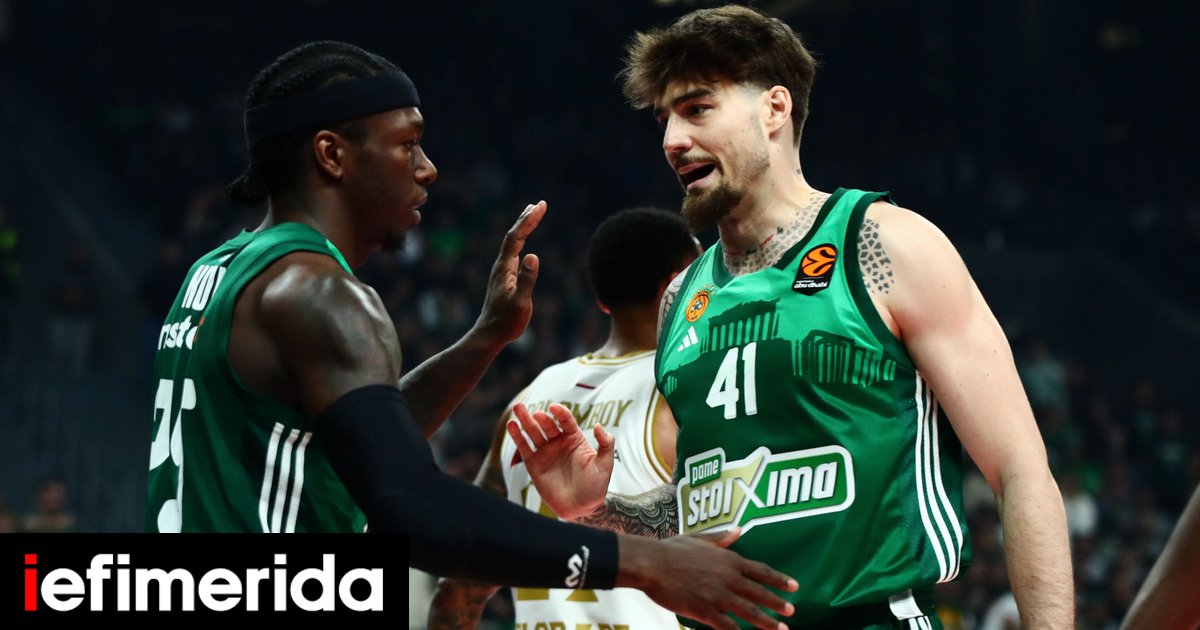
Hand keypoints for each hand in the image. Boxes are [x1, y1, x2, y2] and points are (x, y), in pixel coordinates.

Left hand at [473, 200, 545, 344]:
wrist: (490, 335)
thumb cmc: (506, 322)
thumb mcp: (520, 302)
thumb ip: (527, 280)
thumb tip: (533, 256)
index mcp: (505, 268)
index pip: (516, 237)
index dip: (528, 220)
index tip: (540, 206)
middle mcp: (502, 266)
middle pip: (514, 236)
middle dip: (526, 219)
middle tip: (539, 204)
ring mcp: (503, 272)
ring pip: (513, 244)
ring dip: (523, 228)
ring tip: (532, 216)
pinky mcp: (505, 279)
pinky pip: (514, 253)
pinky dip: (521, 242)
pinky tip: (524, 243)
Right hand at [507, 402, 613, 520]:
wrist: (581, 508)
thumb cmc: (596, 486)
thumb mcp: (605, 464)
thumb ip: (606, 444)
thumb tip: (599, 426)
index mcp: (575, 439)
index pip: (566, 421)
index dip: (560, 413)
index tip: (554, 408)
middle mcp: (558, 443)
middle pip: (547, 424)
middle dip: (540, 416)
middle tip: (534, 413)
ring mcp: (545, 452)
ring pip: (533, 432)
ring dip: (525, 420)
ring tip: (518, 409)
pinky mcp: (534, 464)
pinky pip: (524, 448)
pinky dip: (517, 436)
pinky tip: (511, 425)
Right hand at [619, 528, 796, 629]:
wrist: (652, 564)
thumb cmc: (671, 549)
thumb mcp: (698, 539)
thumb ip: (721, 538)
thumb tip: (738, 530)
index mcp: (728, 559)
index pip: (761, 570)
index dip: (779, 579)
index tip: (794, 586)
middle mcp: (728, 578)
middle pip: (759, 592)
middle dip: (777, 603)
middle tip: (792, 611)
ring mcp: (719, 595)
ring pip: (749, 611)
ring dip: (767, 622)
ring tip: (782, 629)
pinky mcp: (706, 611)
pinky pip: (728, 626)